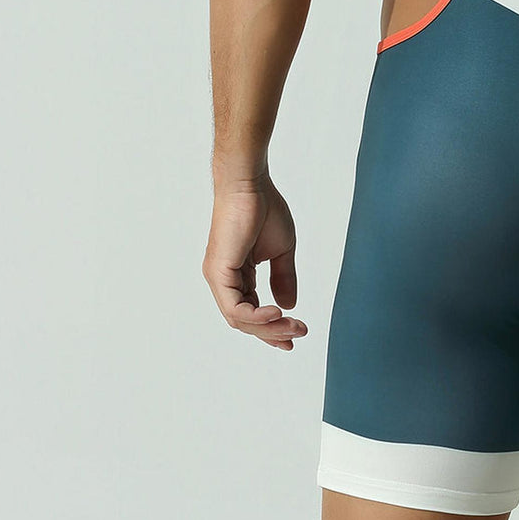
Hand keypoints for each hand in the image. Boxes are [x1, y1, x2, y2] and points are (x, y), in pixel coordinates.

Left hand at [202, 175, 307, 348]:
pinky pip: (235, 308)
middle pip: (245, 321)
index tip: (296, 334)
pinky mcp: (218, 273)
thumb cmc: (264, 209)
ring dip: (268, 328)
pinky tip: (277, 313)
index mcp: (237, 275)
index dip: (272, 327)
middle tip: (299, 333)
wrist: (250, 185)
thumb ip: (283, 278)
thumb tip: (288, 305)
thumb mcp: (281, 251)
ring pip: (240, 319)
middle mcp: (224, 280)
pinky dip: (257, 317)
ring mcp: (219, 278)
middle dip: (274, 332)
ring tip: (293, 326)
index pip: (251, 312)